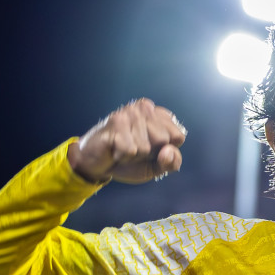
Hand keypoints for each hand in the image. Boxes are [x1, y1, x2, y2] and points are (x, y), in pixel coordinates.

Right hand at [66, 98, 186, 183]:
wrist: (96, 164)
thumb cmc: (129, 161)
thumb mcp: (156, 166)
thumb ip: (172, 162)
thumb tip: (168, 151)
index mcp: (159, 115)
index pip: (178, 137)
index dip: (165, 151)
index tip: (150, 149)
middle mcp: (145, 107)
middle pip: (163, 140)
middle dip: (149, 153)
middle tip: (134, 149)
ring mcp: (130, 112)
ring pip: (146, 147)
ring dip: (134, 155)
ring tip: (123, 148)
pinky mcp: (116, 122)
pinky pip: (131, 150)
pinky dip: (123, 157)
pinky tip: (114, 149)